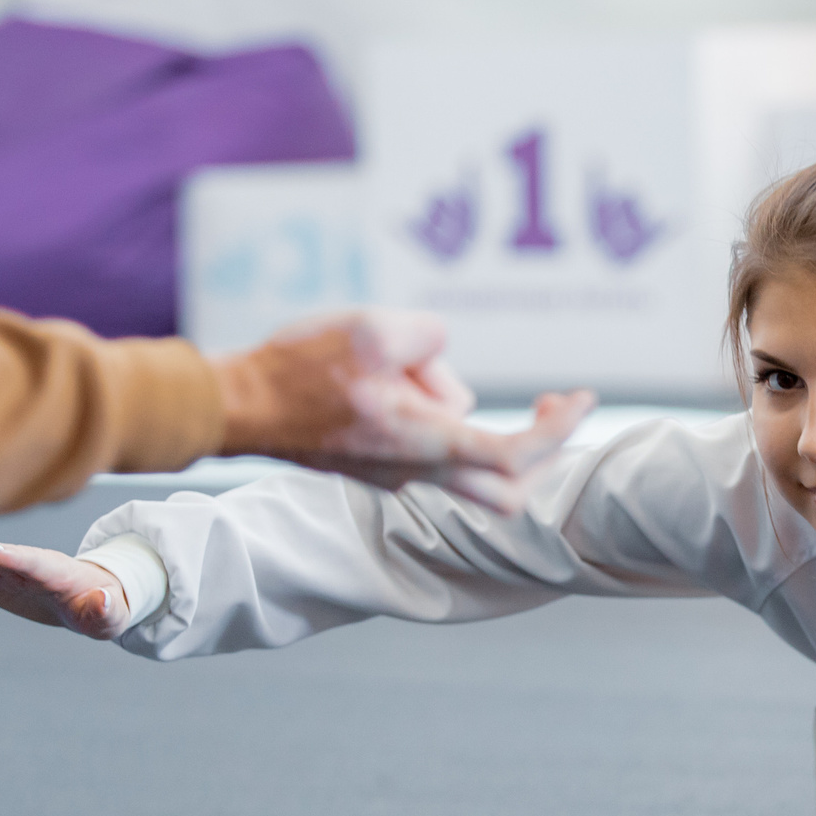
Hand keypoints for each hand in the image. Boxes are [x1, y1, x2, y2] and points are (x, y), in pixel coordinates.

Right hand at [0, 535, 129, 637]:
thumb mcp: (110, 615)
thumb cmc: (103, 608)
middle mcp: (31, 567)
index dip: (14, 557)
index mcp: (58, 574)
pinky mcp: (0, 579)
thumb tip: (103, 600)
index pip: (34, 563)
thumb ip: (105, 609)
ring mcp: (13, 572)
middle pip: (4, 556)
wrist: (89, 599)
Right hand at [212, 309, 596, 510]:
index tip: (580, 399)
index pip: (515, 454)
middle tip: (548, 403)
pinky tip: (398, 375)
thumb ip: (429, 337)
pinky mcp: (380, 470)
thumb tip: (442, 356)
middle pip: (508, 488)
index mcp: (424, 444)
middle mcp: (417, 475)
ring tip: (403, 362)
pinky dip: (437, 413)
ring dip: (462, 408)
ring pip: (466, 460)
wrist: (234, 407)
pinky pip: (432, 449)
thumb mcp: (370, 327)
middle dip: (541, 448)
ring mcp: (397, 479)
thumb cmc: (297, 368)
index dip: (558, 430)